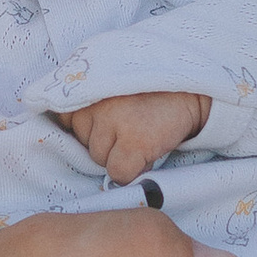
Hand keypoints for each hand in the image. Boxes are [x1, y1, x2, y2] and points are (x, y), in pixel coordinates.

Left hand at [61, 88, 210, 184]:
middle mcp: (93, 103)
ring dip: (119, 156)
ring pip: (99, 160)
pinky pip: (118, 173)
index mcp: (87, 87)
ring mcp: (112, 122)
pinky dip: (133, 171)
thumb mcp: (112, 83)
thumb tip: (68, 141)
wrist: (192, 89)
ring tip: (141, 135)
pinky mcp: (133, 142)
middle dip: (104, 141)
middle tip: (130, 126)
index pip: (64, 120)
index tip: (106, 123)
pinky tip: (148, 151)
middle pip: (84, 143)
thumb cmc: (150, 90)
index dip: (87, 128)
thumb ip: (87, 103)